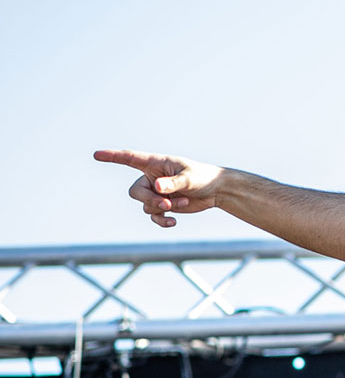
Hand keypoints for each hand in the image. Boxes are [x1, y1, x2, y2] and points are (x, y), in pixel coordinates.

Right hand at [93, 149, 222, 227]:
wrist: (215, 191)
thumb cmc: (203, 177)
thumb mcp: (189, 178)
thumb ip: (173, 182)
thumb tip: (157, 187)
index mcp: (155, 163)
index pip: (130, 158)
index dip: (112, 157)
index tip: (96, 155)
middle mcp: (151, 177)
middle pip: (136, 192)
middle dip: (150, 200)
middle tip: (167, 204)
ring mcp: (156, 193)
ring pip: (145, 206)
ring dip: (162, 208)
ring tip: (183, 202)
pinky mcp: (163, 206)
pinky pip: (153, 217)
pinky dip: (162, 221)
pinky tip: (174, 222)